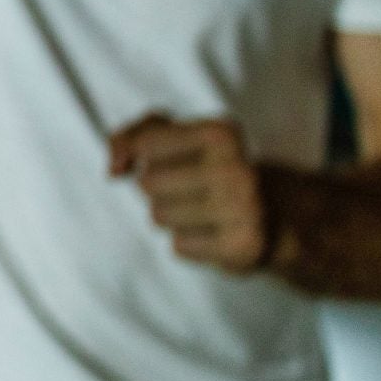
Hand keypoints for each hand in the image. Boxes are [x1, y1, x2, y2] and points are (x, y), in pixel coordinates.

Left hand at [108, 113, 271, 273]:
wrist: (266, 220)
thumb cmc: (203, 170)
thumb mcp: (169, 137)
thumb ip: (130, 137)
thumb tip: (114, 170)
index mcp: (222, 133)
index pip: (145, 145)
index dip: (147, 157)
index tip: (178, 160)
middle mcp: (239, 168)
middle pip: (148, 183)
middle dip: (158, 190)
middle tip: (191, 190)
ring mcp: (246, 209)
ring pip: (159, 216)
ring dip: (170, 217)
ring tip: (201, 212)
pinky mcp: (244, 247)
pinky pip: (179, 246)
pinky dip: (188, 243)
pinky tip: (213, 234)